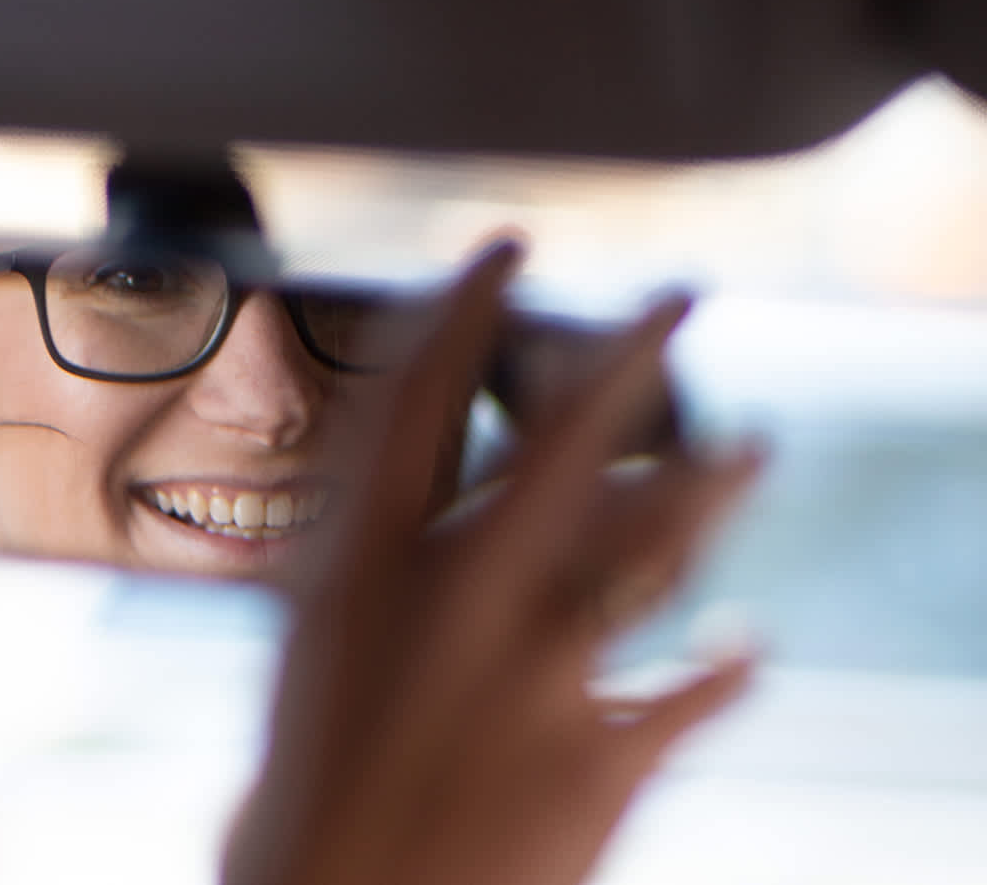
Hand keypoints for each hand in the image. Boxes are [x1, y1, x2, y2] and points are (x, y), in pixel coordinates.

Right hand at [224, 243, 763, 884]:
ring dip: (714, 489)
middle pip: (560, 443)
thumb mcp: (312, 667)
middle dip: (631, 356)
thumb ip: (377, 589)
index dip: (464, 307)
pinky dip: (727, 664)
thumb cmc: (299, 806)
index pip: (415, 401)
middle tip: (682, 296)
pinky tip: (746, 645)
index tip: (507, 248)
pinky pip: (696, 688)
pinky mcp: (603, 751)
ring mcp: (536, 671)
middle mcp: (454, 598)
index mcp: (361, 570)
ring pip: (654, 545)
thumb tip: (429, 543)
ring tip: (754, 448)